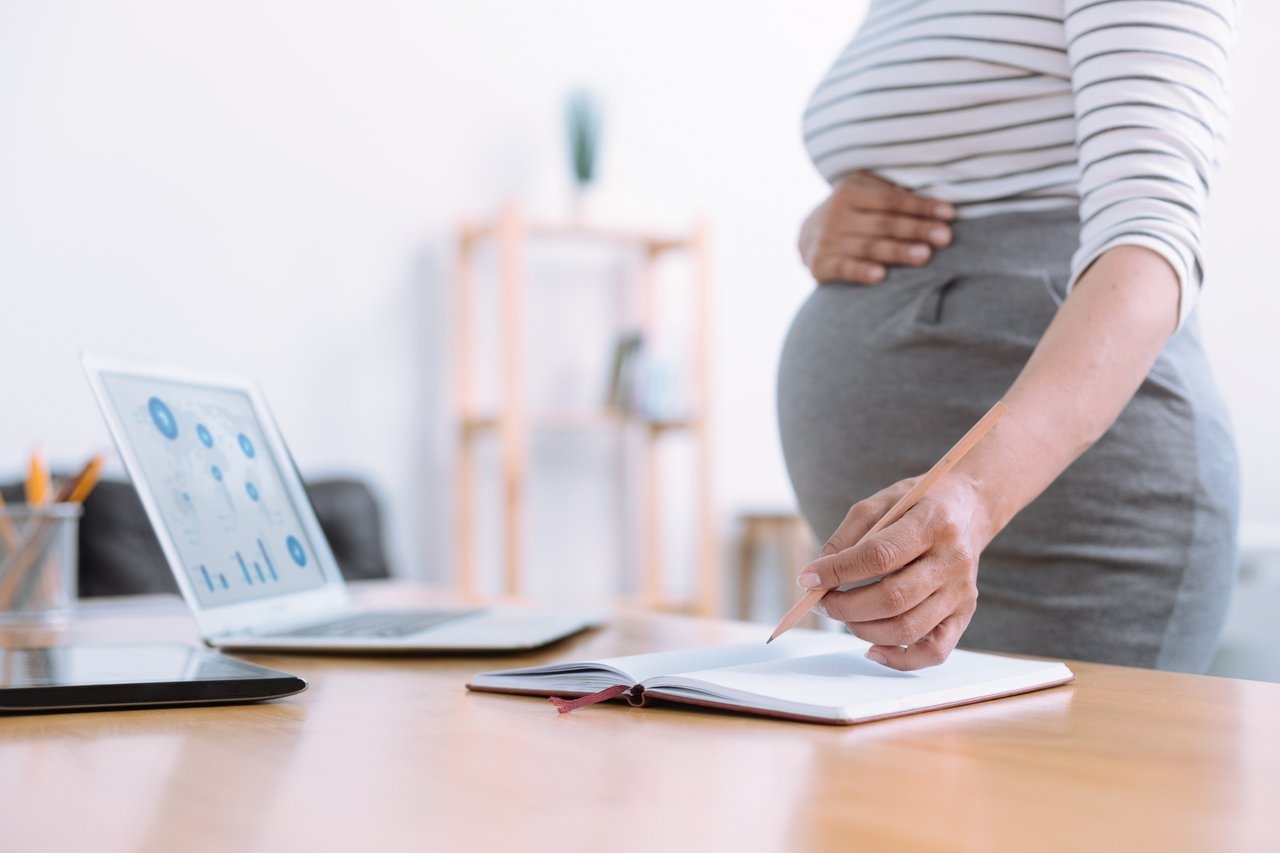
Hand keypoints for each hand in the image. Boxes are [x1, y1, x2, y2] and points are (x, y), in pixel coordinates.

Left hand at [796, 472, 989, 669]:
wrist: (967, 508)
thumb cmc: (917, 505)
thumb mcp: (880, 503)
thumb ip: (847, 537)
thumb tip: (816, 577)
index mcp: (933, 523)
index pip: (879, 556)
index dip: (838, 571)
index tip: (807, 578)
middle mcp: (953, 560)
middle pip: (893, 599)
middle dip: (845, 606)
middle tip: (820, 603)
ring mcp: (962, 591)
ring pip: (908, 628)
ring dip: (863, 629)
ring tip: (842, 616)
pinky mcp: (964, 614)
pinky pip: (934, 651)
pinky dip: (900, 659)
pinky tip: (872, 648)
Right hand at [798, 172, 955, 283]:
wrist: (809, 235)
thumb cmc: (855, 213)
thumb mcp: (866, 193)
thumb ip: (893, 194)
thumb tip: (941, 200)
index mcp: (850, 190)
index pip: (891, 199)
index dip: (921, 206)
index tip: (950, 214)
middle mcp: (836, 214)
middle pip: (884, 223)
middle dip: (916, 230)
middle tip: (945, 237)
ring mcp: (827, 240)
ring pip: (869, 247)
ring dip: (897, 252)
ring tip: (924, 256)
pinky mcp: (820, 265)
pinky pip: (845, 269)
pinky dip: (862, 272)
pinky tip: (881, 275)